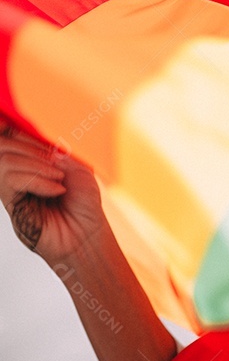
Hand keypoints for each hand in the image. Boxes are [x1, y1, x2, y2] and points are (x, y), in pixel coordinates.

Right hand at [0, 118, 105, 265]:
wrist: (87, 236)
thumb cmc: (85, 206)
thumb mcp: (78, 170)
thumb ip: (56, 154)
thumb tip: (40, 144)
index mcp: (33, 164)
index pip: (12, 140)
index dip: (12, 130)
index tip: (14, 125)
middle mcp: (18, 176)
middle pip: (3, 148)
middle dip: (30, 149)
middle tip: (55, 164)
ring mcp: (13, 192)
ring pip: (5, 162)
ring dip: (36, 165)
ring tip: (59, 178)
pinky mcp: (12, 207)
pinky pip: (12, 182)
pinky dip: (37, 180)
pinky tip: (57, 189)